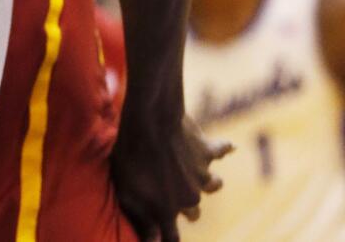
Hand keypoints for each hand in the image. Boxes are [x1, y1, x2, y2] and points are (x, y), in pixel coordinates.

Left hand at [110, 115, 231, 241]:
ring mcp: (201, 175)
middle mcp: (190, 197)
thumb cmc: (132, 159)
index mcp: (167, 209)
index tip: (167, 238)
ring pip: (213, 186)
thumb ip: (141, 219)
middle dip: (184, 209)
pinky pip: (221, 150)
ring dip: (205, 183)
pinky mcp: (207, 152)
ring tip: (195, 175)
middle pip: (193, 213)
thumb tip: (152, 241)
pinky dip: (224, 147)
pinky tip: (229, 146)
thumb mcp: (127, 192)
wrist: (150, 125)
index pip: (172, 236)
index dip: (169, 240)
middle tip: (169, 194)